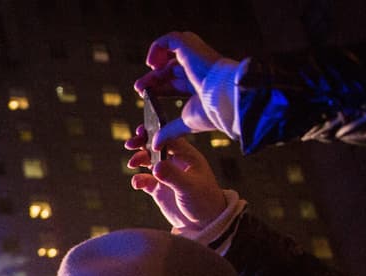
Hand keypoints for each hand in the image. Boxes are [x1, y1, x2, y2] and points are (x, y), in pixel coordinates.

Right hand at [125, 128, 227, 229]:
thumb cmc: (204, 202)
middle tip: (130, 144)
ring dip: (138, 159)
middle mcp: (176, 162)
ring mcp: (166, 175)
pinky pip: (144, 180)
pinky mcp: (159, 189)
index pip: (170, 138)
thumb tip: (155, 166)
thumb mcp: (189, 187)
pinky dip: (138, 180)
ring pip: (148, 160)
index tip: (144, 136)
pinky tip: (137, 184)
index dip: (156, 134)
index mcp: (187, 156)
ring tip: (132, 164)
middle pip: (156, 145)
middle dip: (142, 142)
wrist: (204, 224)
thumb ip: (173, 176)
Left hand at [133, 31, 237, 145]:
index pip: (175, 83)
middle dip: (152, 79)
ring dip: (155, 63)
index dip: (158, 87)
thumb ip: (170, 131)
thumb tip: (156, 146)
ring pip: (171, 52)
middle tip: (139, 89)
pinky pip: (170, 39)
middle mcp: (200, 68)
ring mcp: (196, 55)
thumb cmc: (214, 112)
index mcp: (201, 84)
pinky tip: (152, 63)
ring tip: (146, 76)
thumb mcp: (187, 122)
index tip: (145, 96)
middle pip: (170, 69)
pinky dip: (157, 47)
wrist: (226, 98)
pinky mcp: (190, 46)